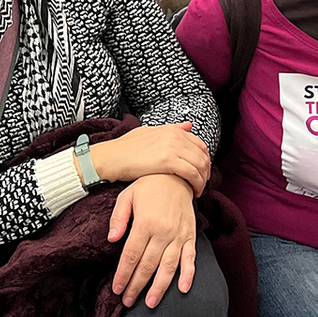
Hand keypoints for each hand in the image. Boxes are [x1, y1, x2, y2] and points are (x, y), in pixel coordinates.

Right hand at [89, 122, 210, 195]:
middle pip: (203, 154)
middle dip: (206, 171)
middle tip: (202, 183)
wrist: (111, 157)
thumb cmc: (125, 148)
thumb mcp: (149, 132)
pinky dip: (197, 184)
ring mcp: (172, 147)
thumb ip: (171, 129)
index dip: (204, 159)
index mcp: (171, 129)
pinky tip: (193, 191)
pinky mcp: (168, 160)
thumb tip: (188, 125)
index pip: (199, 144)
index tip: (201, 171)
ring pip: (200, 165)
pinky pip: (192, 173)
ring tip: (198, 189)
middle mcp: (174, 135)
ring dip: (203, 179)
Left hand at [109, 174, 196, 308]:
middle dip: (136, 286)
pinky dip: (188, 275)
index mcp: (145, 223)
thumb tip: (111, 239)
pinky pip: (190, 259)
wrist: (176, 175)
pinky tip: (182, 289)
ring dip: (159, 287)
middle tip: (128, 300)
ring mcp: (179, 235)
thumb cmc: (148, 185)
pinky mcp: (190, 236)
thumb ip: (118, 218)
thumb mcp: (127, 196)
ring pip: (168, 267)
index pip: (132, 255)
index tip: (117, 288)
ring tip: (150, 302)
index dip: (124, 274)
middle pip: (148, 265)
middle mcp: (163, 232)